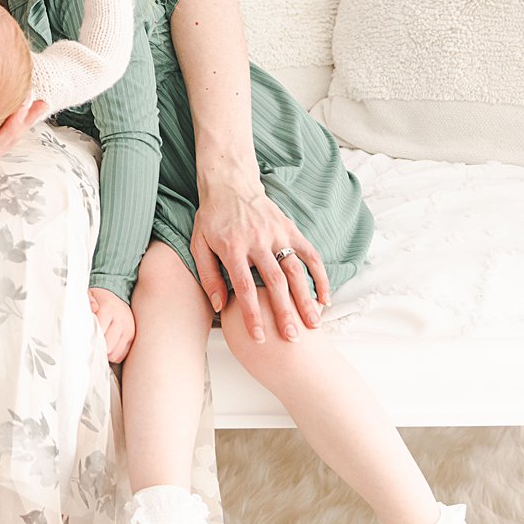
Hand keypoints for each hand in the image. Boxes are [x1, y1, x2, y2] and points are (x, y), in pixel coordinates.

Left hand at [89, 287, 134, 362]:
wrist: (116, 299)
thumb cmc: (99, 300)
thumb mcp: (90, 295)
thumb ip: (88, 300)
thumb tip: (93, 308)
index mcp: (109, 308)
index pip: (99, 329)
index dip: (89, 336)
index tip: (82, 338)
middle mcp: (121, 320)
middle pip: (108, 345)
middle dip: (97, 347)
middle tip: (90, 344)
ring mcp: (128, 329)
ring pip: (114, 353)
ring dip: (104, 353)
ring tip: (98, 345)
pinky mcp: (132, 337)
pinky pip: (121, 355)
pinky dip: (112, 355)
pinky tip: (106, 347)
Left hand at [188, 176, 331, 342]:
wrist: (230, 185)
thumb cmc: (212, 219)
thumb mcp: (199, 245)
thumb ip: (208, 276)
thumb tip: (220, 306)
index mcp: (233, 247)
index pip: (244, 287)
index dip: (252, 314)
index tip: (258, 338)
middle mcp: (257, 241)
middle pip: (274, 282)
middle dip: (284, 313)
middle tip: (292, 338)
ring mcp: (277, 234)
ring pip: (296, 270)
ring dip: (305, 298)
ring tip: (313, 324)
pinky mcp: (290, 229)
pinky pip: (310, 254)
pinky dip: (320, 276)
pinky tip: (325, 297)